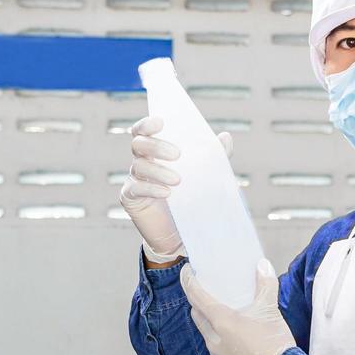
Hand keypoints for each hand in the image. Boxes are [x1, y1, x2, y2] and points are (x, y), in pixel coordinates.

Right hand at [119, 116, 232, 264]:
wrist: (181, 233)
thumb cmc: (191, 199)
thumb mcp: (205, 176)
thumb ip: (214, 157)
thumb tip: (225, 137)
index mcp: (155, 151)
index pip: (143, 131)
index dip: (147, 124)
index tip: (160, 122)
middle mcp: (142, 162)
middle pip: (139, 144)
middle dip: (157, 146)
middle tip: (178, 154)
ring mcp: (134, 179)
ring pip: (138, 166)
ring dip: (158, 171)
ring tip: (178, 180)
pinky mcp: (129, 198)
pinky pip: (135, 188)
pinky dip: (151, 188)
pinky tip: (167, 193)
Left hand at [181, 258, 296, 354]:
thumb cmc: (274, 343)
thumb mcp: (271, 310)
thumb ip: (266, 285)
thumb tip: (263, 265)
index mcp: (221, 321)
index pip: (196, 296)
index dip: (188, 281)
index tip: (187, 271)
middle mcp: (213, 338)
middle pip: (196, 314)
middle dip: (196, 300)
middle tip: (205, 290)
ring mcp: (216, 354)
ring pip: (204, 331)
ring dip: (207, 319)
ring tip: (220, 311)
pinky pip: (213, 346)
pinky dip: (216, 335)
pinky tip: (231, 334)